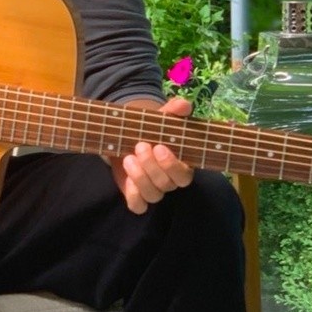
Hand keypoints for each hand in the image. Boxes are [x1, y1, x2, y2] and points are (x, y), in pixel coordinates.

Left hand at [109, 95, 193, 213]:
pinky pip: (138, 206)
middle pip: (167, 185)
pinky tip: (127, 180)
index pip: (184, 176)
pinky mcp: (136, 194)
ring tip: (128, 158)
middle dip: (152, 166)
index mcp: (181, 165)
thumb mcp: (162, 118)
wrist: (130, 135)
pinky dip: (133, 196)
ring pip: (153, 196)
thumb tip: (184, 105)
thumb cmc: (151, 129)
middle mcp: (169, 181)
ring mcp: (153, 189)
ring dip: (140, 178)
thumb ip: (174, 111)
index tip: (159, 146)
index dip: (172, 165)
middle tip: (140, 146)